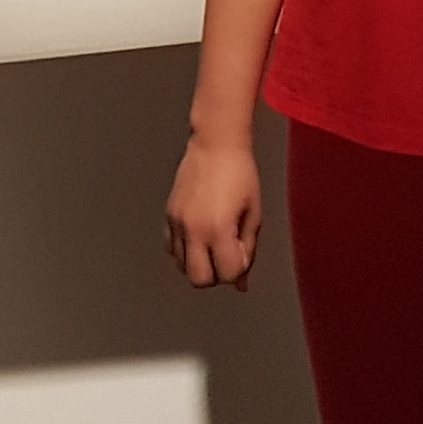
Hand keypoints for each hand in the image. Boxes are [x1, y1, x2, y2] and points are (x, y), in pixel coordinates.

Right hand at [165, 135, 263, 288]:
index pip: (227, 274)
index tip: (243, 252)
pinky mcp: (169, 215)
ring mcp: (177, 223)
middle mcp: (193, 229)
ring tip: (214, 243)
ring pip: (182, 266)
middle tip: (227, 256)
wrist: (216, 143)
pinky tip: (199, 236)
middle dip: (216, 274)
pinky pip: (171, 248)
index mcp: (218, 229)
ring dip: (199, 263)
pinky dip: (184, 251)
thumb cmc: (239, 172)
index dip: (239, 270)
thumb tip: (242, 279)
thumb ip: (249, 249)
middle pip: (199, 279)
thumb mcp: (253, 213)